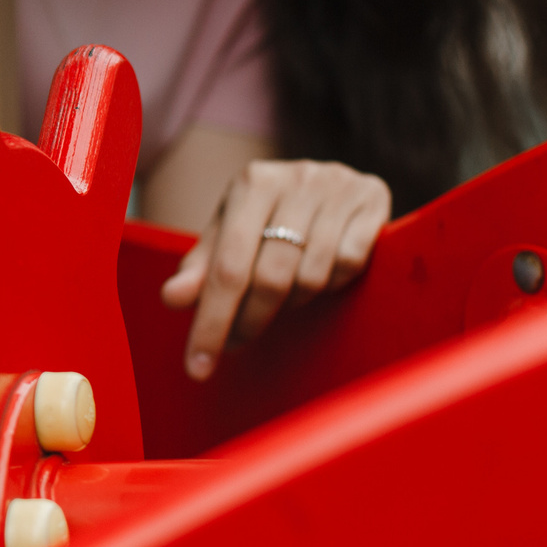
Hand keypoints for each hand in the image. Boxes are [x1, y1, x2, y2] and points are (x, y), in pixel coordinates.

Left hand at [161, 160, 391, 378]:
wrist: (332, 182)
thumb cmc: (269, 216)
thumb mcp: (230, 232)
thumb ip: (203, 268)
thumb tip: (172, 299)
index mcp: (252, 182)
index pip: (227, 267)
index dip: (212, 323)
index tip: (198, 368)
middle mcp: (295, 178)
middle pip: (270, 278)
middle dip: (250, 321)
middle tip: (236, 344)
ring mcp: (338, 186)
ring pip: (312, 276)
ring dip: (295, 301)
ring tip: (285, 294)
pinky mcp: (374, 198)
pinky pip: (349, 264)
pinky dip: (334, 282)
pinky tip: (323, 274)